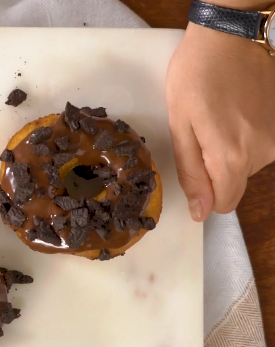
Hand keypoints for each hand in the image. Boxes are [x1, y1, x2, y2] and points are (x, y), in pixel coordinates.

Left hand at [166, 23, 274, 221]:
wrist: (229, 37)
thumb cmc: (196, 77)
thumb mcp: (180, 126)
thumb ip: (192, 173)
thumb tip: (200, 212)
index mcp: (232, 158)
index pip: (223, 203)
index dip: (204, 195)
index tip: (193, 170)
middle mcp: (262, 154)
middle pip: (233, 183)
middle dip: (213, 167)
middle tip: (200, 131)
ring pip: (246, 164)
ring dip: (228, 149)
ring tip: (216, 116)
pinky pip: (258, 146)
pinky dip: (243, 135)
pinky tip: (233, 111)